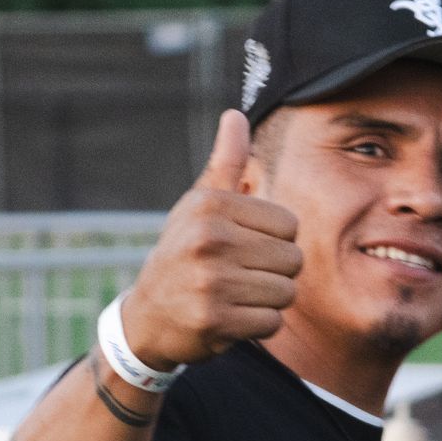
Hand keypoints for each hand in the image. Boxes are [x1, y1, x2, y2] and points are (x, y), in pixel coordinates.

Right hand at [119, 108, 301, 368]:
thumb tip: (236, 115)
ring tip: (234, 296)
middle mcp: (208, 238)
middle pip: (293, 260)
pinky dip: (258, 326)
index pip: (290, 225)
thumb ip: (226, 163)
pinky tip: (230, 318)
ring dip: (267, 301)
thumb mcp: (199, 206)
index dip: (273, 241)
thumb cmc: (184, 253)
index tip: (241, 248)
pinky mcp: (214, 320)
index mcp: (210, 205)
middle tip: (238, 276)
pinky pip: (272, 322)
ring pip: (285, 292)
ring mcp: (210, 281)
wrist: (148, 317)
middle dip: (273, 273)